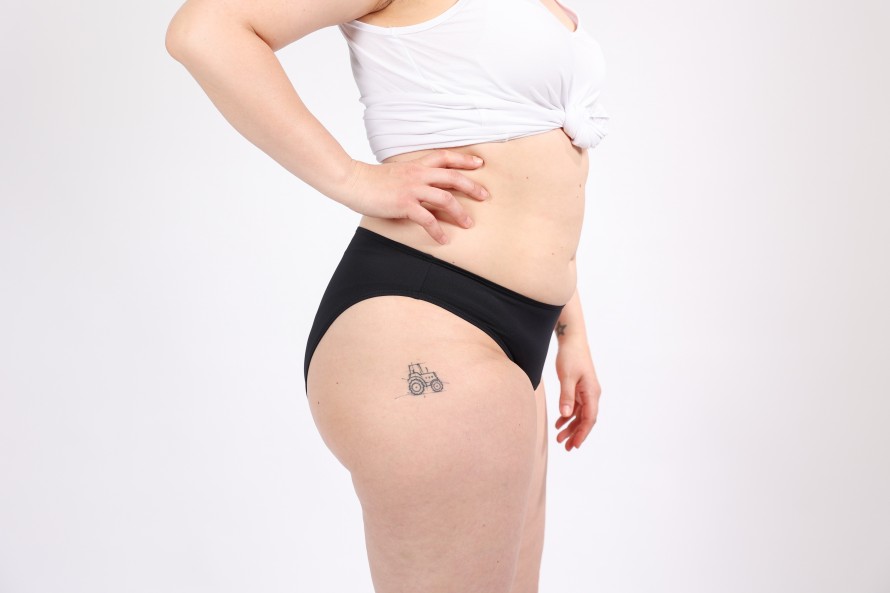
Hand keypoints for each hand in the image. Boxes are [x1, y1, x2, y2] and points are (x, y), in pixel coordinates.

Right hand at [339, 151, 489, 244]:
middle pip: (452, 177)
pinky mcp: (405, 204)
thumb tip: (421, 186)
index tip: (479, 163)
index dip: (464, 159)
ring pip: (445, 198)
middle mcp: (418, 174)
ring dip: (459, 212)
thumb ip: (411, 177)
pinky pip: (427, 219)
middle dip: (472, 186)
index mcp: (416, 165)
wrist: (353, 181)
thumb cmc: (371, 180)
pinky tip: (443, 239)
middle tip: (484, 196)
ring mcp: (412, 189)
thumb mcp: (396, 172)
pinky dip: (437, 230)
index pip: (445, 157)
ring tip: (468, 223)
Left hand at [554, 340, 601, 450]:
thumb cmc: (571, 356)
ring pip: (580, 415)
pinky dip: (568, 416)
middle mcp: (592, 394)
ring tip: (560, 439)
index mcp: (592, 392)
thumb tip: (566, 414)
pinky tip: (559, 424)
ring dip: (571, 427)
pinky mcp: (579, 389)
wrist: (572, 341)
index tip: (575, 445)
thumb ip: (566, 396)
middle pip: (586, 420)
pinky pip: (576, 407)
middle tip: (566, 447)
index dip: (582, 433)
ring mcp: (586, 392)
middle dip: (576, 434)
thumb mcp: (567, 377)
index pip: (589, 418)